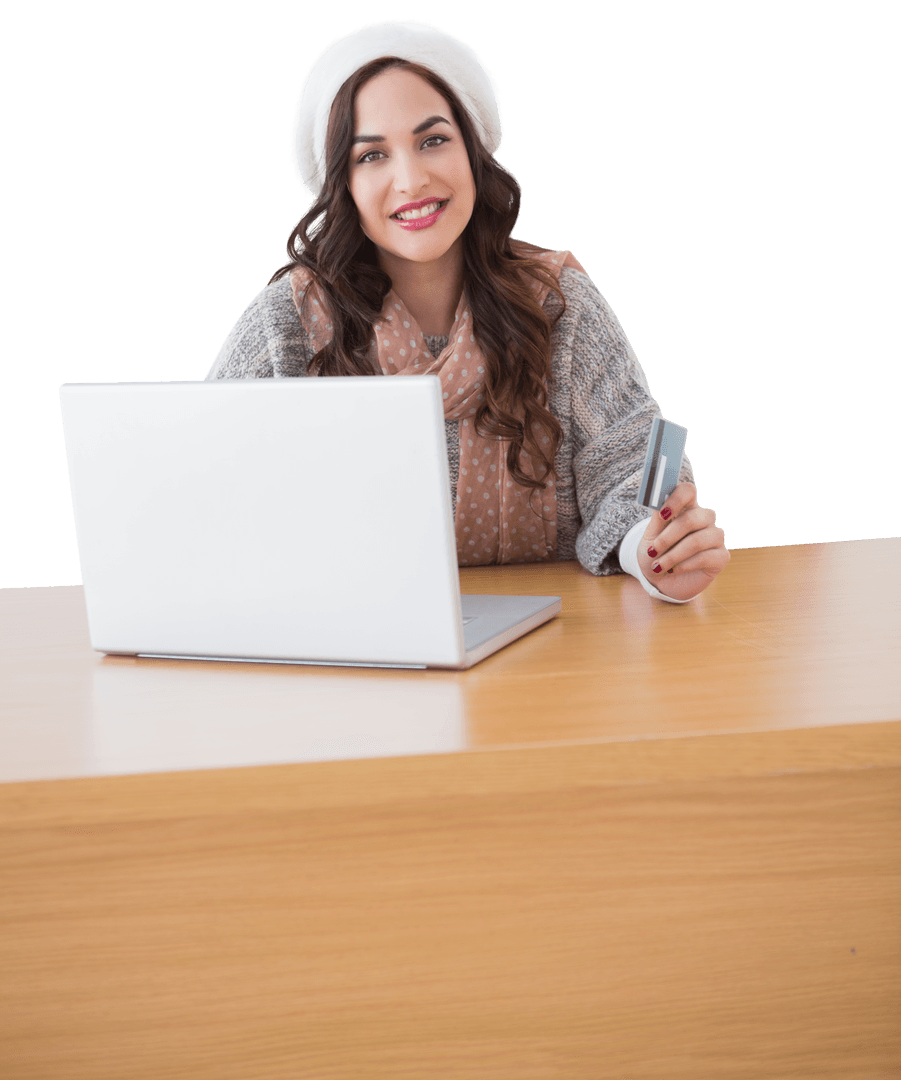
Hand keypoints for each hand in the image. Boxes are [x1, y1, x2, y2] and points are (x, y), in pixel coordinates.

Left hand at [638, 482, 729, 601]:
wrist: (660, 581)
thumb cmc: (656, 554)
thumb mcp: (650, 537)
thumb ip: (657, 519)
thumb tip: (661, 505)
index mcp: (685, 508)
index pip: (687, 491)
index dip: (676, 499)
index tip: (662, 515)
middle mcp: (704, 519)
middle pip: (692, 518)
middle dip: (668, 538)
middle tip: (652, 551)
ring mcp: (715, 537)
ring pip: (698, 540)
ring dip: (674, 555)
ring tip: (659, 566)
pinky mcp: (721, 556)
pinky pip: (706, 557)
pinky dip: (685, 565)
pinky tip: (674, 570)